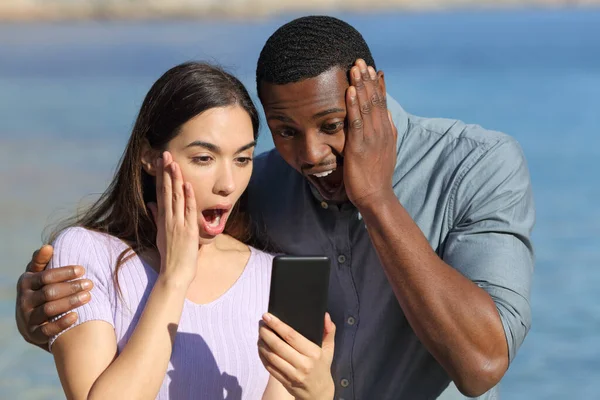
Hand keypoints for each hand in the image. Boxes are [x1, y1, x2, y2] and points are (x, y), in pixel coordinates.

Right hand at [15, 245, 92, 350]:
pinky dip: (61, 323)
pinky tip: (76, 316)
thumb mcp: (39, 276)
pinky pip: (47, 330)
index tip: (82, 269)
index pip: (45, 275)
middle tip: (90, 283)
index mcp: (26, 282)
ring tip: (88, 296)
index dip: (64, 272)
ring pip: (48, 309)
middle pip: (49, 292)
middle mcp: (24, 300)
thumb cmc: (42, 291)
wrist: (33, 322)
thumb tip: (48, 246)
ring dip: (70, 302)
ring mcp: (27, 317)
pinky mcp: (33, 334)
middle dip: (71, 287)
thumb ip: (42, 261)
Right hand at [147, 151, 197, 285]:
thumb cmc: (170, 256)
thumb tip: (151, 204)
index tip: (160, 162)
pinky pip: (188, 211)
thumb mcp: (160, 234)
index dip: (161, 176)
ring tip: (174, 163)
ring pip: (176, 197)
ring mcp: (177, 224)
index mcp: (163, 219)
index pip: (161, 193)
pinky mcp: (187, 231)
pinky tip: (187, 185)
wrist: (174, 274)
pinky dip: (188, 197)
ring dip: (176, 180)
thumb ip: (156, 217)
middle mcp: (168, 219)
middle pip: (167, 191)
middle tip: (165, 154)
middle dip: (166, 172)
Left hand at [258, 313, 335, 399]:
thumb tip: (325, 315)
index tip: (268, 316)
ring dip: (262, 344)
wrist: (319, 392)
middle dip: (266, 332)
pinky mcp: (285, 382)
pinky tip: (261, 348)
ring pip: (272, 357)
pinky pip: (269, 367)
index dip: (278, 325)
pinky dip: (262, 356)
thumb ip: (329, 331)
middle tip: (261, 323)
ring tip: (260, 334)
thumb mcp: (329, 349)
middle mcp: (303, 364)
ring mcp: (293, 374)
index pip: (291, 336)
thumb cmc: (322, 366)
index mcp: (313, 353)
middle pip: (278, 345)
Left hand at [344, 59, 397, 209]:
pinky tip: (349, 91)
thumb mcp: (386, 150)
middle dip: (367, 79)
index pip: (381, 102)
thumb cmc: (376, 175)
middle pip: (374, 99)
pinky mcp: (359, 146)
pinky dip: (353, 105)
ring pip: (366, 106)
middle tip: (360, 60)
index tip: (371, 68)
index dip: (376, 84)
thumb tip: (386, 113)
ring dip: (360, 85)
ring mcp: (371, 138)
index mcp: (386, 131)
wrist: (376, 196)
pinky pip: (356, 121)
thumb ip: (386, 131)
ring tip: (355, 68)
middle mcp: (381, 131)